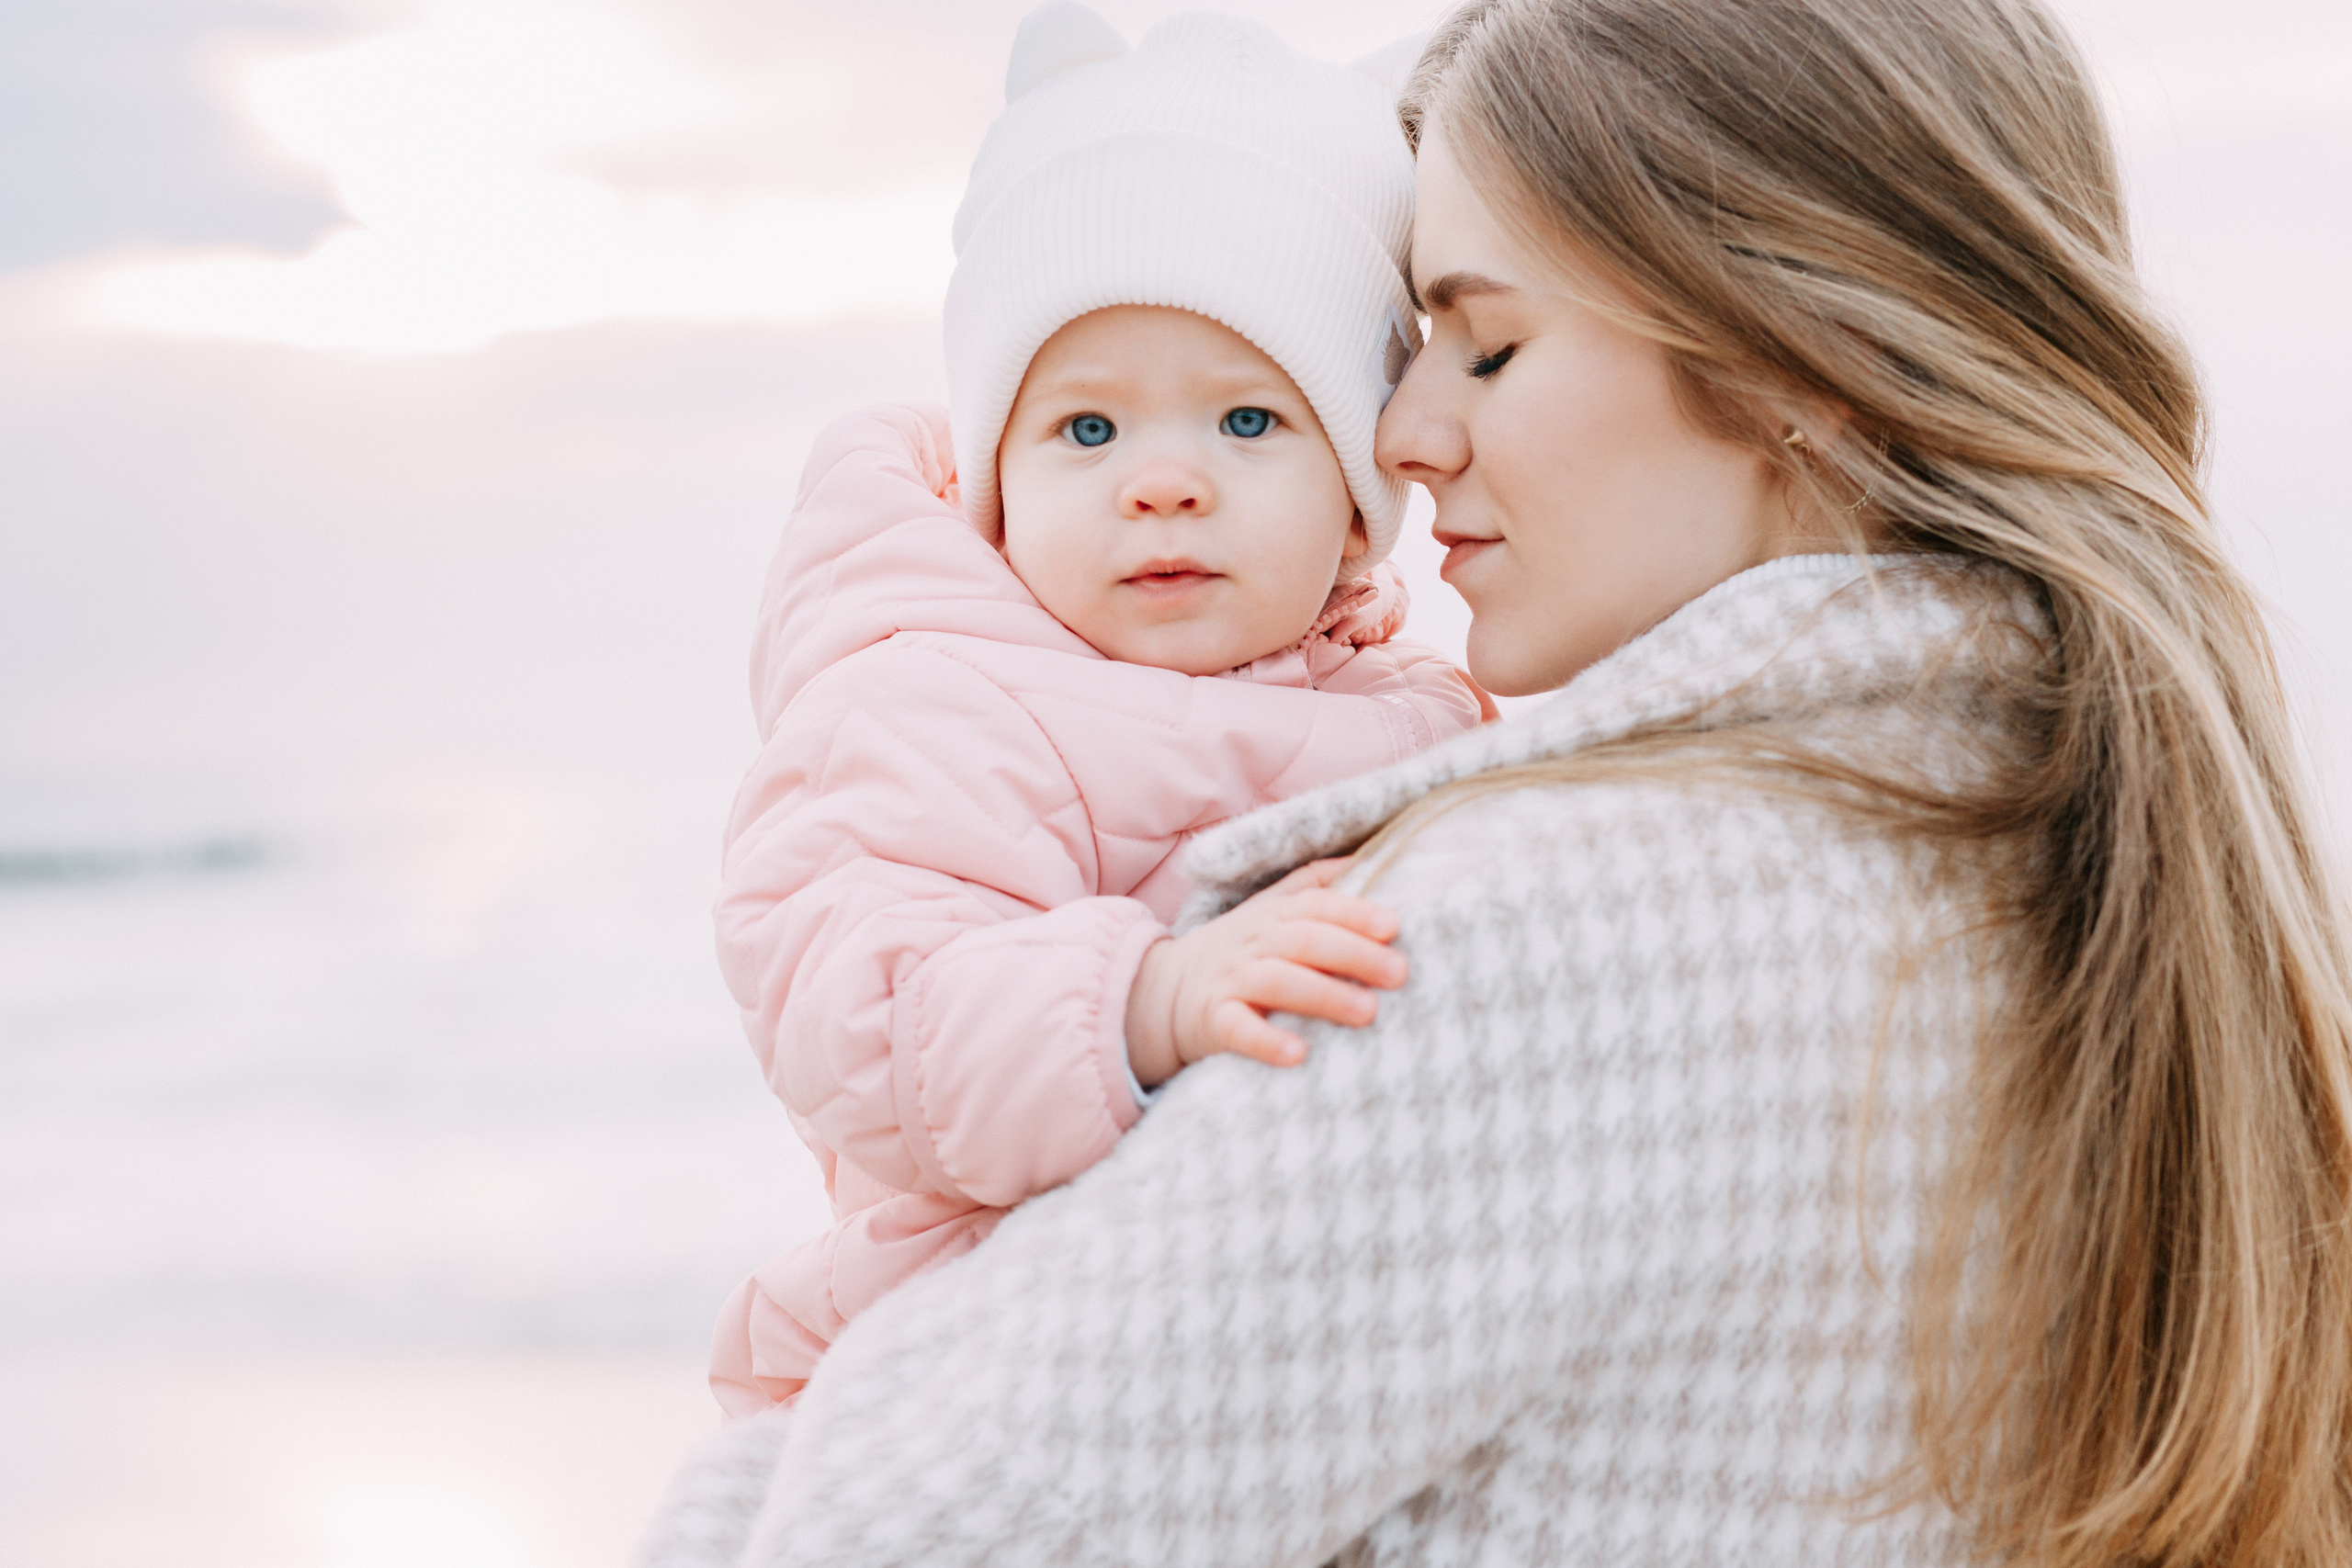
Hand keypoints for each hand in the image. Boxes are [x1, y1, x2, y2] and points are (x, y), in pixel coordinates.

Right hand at [1123, 857, 1406, 1087]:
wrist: (1165, 992)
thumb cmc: (1238, 950)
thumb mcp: (1269, 909)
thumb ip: (1314, 883)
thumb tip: (1368, 856)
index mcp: (1273, 915)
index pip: (1316, 904)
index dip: (1354, 912)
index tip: (1393, 926)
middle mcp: (1254, 943)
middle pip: (1305, 939)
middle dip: (1354, 954)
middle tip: (1399, 973)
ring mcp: (1232, 980)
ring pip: (1279, 981)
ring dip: (1325, 995)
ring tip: (1368, 1012)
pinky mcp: (1214, 1021)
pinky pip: (1239, 1029)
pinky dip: (1267, 1041)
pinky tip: (1298, 1054)